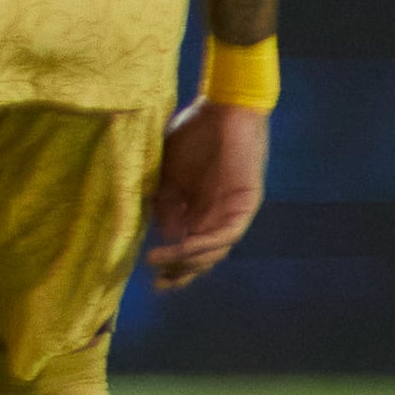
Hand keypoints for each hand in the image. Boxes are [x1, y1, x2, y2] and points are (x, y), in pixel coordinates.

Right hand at [147, 99, 267, 289]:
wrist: (222, 107)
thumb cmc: (194, 133)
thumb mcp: (167, 174)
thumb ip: (165, 203)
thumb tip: (168, 235)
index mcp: (199, 208)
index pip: (188, 245)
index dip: (170, 263)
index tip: (148, 273)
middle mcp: (217, 214)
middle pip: (203, 256)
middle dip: (181, 273)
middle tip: (158, 286)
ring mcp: (233, 210)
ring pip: (215, 249)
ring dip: (190, 261)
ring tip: (162, 264)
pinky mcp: (246, 202)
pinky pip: (227, 233)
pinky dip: (205, 243)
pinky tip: (183, 246)